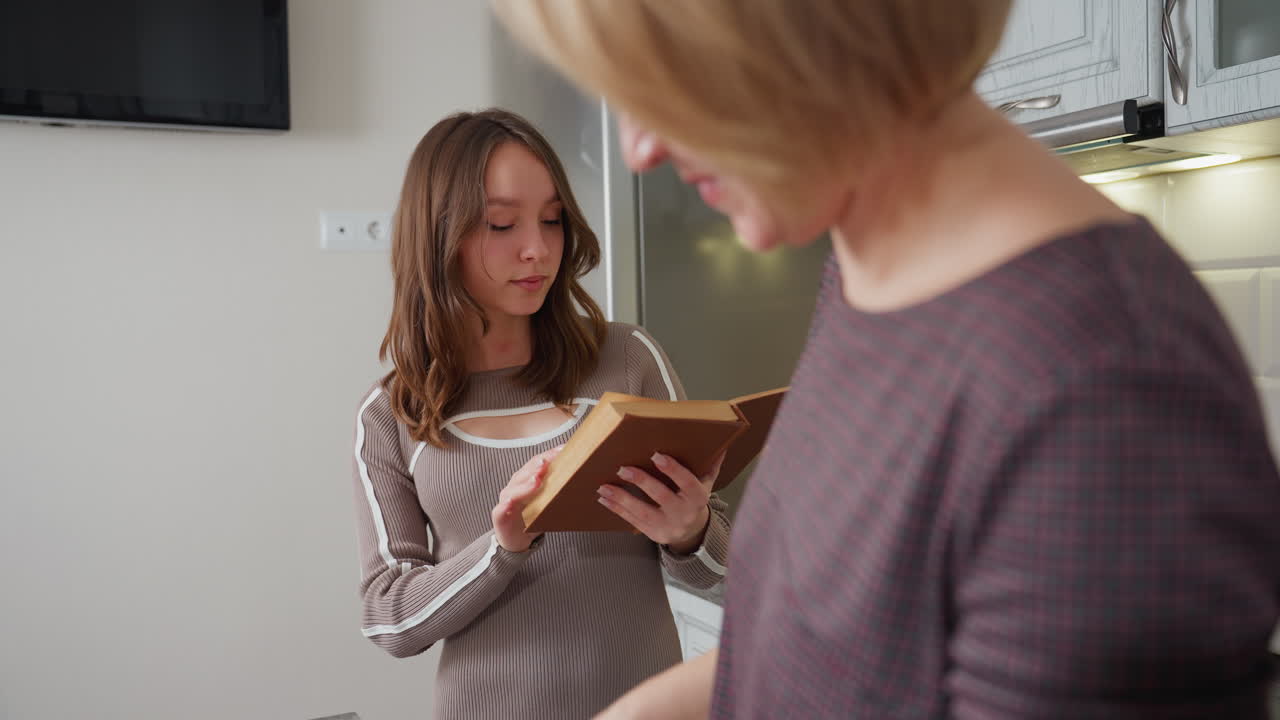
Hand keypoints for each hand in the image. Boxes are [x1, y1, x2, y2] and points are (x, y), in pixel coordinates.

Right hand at [492, 445, 560, 551]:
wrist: (516, 539)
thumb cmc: (533, 516)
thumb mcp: (548, 501)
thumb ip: (559, 489)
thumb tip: (583, 478)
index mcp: (527, 479)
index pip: (537, 463)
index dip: (549, 455)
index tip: (563, 450)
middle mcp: (515, 486)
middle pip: (525, 473)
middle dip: (536, 467)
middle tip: (547, 462)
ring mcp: (506, 500)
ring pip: (513, 490)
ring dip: (524, 484)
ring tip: (535, 480)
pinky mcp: (500, 516)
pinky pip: (501, 510)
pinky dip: (505, 506)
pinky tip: (509, 503)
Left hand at [597, 451, 723, 553]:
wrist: (692, 533)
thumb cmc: (695, 501)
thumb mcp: (706, 485)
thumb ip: (710, 465)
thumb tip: (720, 445)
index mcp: (698, 498)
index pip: (687, 483)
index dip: (673, 470)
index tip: (657, 456)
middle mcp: (684, 513)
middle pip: (662, 496)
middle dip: (642, 482)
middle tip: (623, 469)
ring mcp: (667, 526)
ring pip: (642, 511)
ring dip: (622, 498)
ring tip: (604, 486)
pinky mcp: (652, 533)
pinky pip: (632, 521)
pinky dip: (617, 509)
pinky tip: (604, 498)